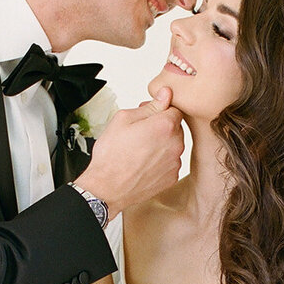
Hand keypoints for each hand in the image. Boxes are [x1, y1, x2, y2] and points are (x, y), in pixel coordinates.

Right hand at [76, 88, 183, 215]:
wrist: (107, 188)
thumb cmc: (112, 155)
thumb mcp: (124, 119)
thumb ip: (150, 106)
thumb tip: (165, 95)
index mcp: (165, 125)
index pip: (175, 109)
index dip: (160, 110)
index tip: (148, 116)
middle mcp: (175, 144)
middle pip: (175, 127)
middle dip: (161, 127)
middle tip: (140, 133)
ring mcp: (175, 162)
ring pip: (173, 145)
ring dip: (161, 144)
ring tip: (140, 150)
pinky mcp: (172, 177)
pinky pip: (170, 162)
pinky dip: (161, 161)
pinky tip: (144, 163)